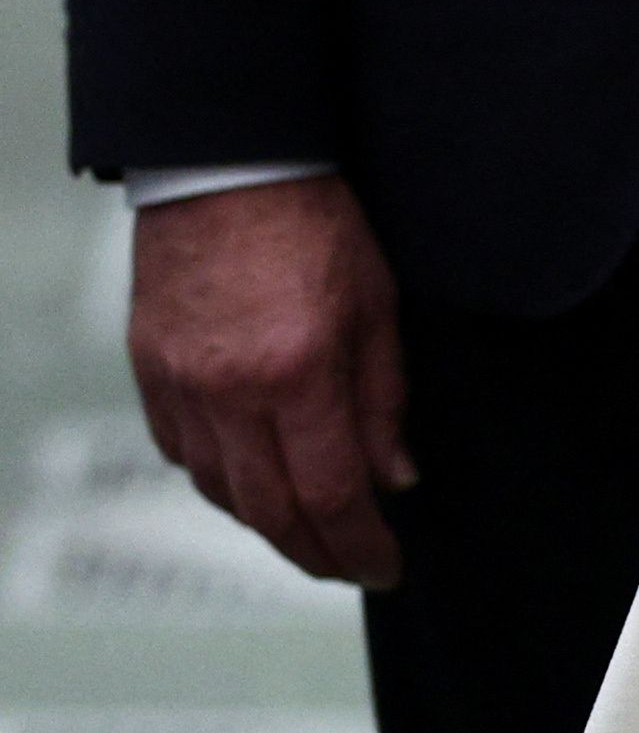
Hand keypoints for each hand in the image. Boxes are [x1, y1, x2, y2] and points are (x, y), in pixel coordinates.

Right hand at [129, 175, 412, 587]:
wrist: (227, 165)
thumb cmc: (315, 223)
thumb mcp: (378, 309)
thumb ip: (384, 403)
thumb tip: (395, 479)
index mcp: (297, 374)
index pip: (332, 496)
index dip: (362, 546)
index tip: (387, 567)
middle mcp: (229, 391)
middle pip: (269, 512)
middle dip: (316, 553)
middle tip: (351, 566)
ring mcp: (179, 383)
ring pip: (219, 490)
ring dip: (267, 522)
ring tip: (311, 531)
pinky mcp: (148, 369)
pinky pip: (181, 451)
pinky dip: (221, 478)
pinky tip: (254, 477)